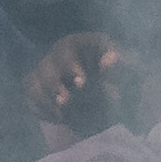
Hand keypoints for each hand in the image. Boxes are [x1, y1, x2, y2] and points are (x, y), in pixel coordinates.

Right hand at [27, 31, 143, 139]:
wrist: (116, 106)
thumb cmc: (124, 83)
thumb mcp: (129, 74)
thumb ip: (121, 66)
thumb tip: (111, 59)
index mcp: (81, 44)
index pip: (67, 47)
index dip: (69, 64)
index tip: (81, 84)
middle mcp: (60, 55)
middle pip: (46, 65)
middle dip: (54, 84)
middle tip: (66, 101)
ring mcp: (48, 73)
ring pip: (34, 80)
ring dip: (46, 97)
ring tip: (62, 112)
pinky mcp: (40, 91)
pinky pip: (31, 97)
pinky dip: (42, 108)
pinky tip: (59, 118)